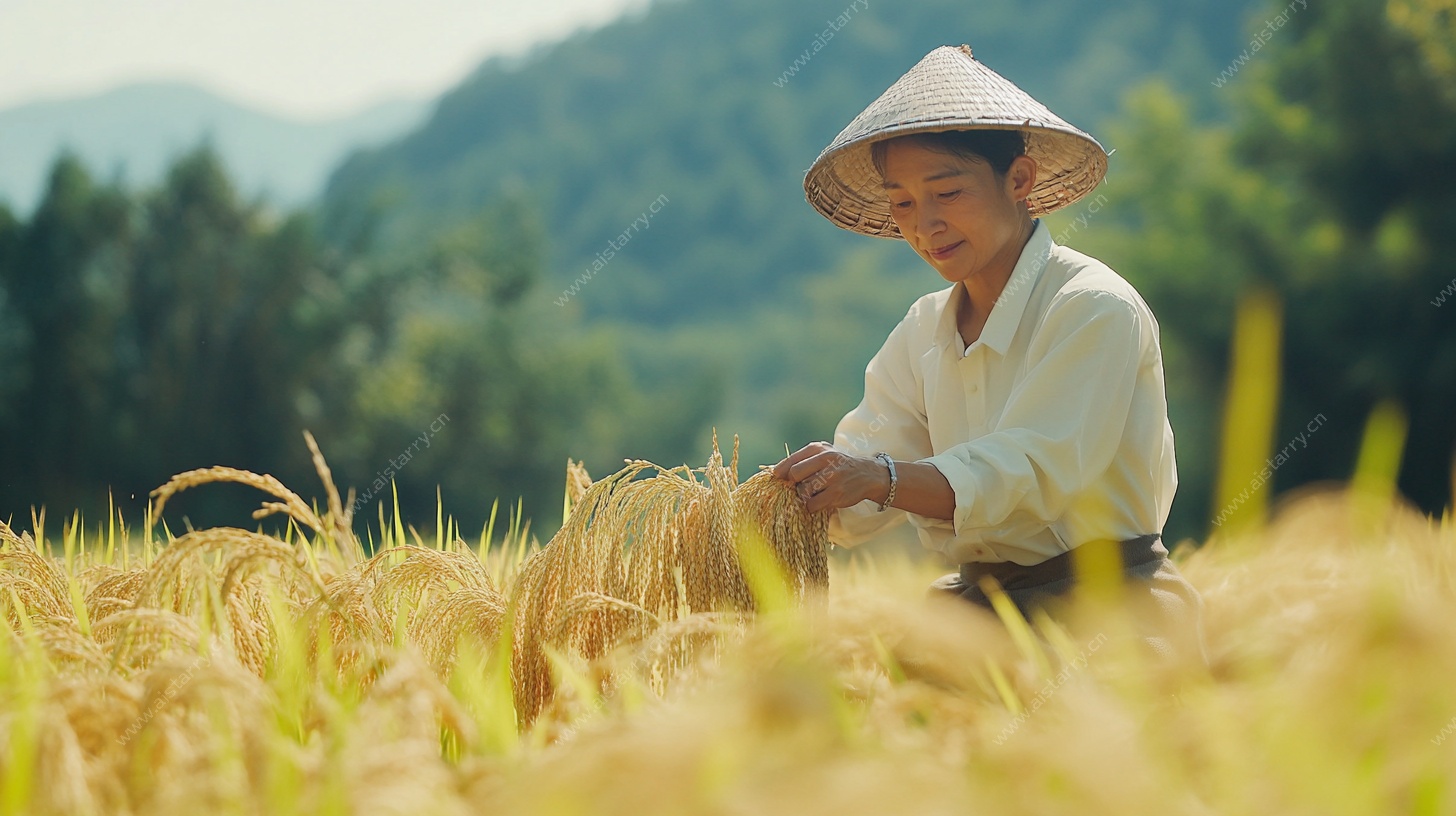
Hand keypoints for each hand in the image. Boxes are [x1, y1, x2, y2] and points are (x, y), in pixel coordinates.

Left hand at [771, 442, 889, 513]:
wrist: (869, 474)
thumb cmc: (839, 464)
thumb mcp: (823, 453)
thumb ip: (803, 459)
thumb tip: (775, 471)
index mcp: (818, 449)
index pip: (791, 461)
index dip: (781, 472)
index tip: (779, 478)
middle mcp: (825, 459)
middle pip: (794, 474)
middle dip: (794, 483)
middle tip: (800, 486)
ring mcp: (832, 477)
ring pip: (803, 491)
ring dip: (804, 496)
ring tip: (814, 493)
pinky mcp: (836, 494)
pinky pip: (812, 504)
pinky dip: (812, 506)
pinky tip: (819, 502)